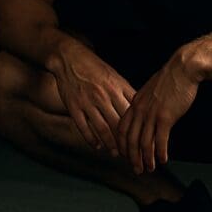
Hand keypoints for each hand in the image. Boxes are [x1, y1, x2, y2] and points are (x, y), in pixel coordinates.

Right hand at [50, 40, 135, 155]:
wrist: (68, 58)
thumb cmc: (94, 67)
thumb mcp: (114, 75)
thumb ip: (126, 90)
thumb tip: (139, 106)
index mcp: (116, 87)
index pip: (130, 113)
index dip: (137, 128)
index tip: (143, 139)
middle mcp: (103, 96)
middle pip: (118, 124)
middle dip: (126, 140)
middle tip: (132, 152)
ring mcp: (87, 102)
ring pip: (102, 128)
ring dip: (110, 144)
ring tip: (116, 153)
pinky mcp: (74, 107)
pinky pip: (84, 127)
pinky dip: (91, 139)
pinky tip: (97, 146)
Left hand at [117, 50, 200, 173]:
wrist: (183, 69)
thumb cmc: (169, 80)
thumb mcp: (150, 91)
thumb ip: (144, 104)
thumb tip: (143, 117)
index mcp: (134, 104)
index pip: (122, 129)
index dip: (122, 145)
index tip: (126, 155)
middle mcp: (140, 110)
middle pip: (130, 140)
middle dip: (132, 157)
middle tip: (136, 169)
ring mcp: (152, 114)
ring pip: (144, 143)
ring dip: (146, 159)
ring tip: (150, 168)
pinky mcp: (165, 117)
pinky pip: (160, 141)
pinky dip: (160, 153)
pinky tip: (163, 160)